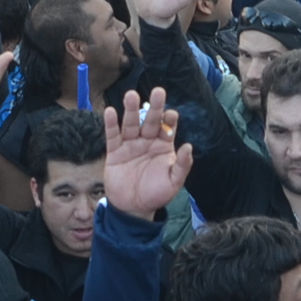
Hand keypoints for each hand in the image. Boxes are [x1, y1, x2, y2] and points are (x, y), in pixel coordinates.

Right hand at [101, 87, 190, 218]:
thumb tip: (189, 147)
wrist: (133, 209)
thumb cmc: (156, 194)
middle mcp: (147, 141)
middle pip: (151, 121)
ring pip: (131, 124)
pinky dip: (111, 124)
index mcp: (163, 145)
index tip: (172, 114)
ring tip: (131, 96)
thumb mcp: (174, 182)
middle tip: (158, 92)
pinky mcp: (114, 152)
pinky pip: (112, 135)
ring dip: (131, 110)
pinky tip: (111, 111)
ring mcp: (130, 144)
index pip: (168, 127)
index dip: (170, 120)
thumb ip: (182, 165)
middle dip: (155, 107)